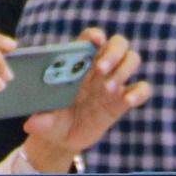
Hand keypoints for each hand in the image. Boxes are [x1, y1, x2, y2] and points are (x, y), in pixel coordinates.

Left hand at [23, 31, 148, 170]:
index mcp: (78, 63)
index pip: (91, 39)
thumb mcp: (43, 121)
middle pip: (118, 44)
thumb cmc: (50, 122)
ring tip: (108, 90)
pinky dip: (139, 93)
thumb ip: (41, 120)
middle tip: (101, 70)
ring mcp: (114, 83)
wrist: (62, 140)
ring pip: (132, 60)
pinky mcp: (123, 101)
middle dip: (113, 52)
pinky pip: (142, 89)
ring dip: (124, 70)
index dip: (95, 35)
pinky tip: (128, 102)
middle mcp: (99, 68)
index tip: (96, 40)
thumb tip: (33, 123)